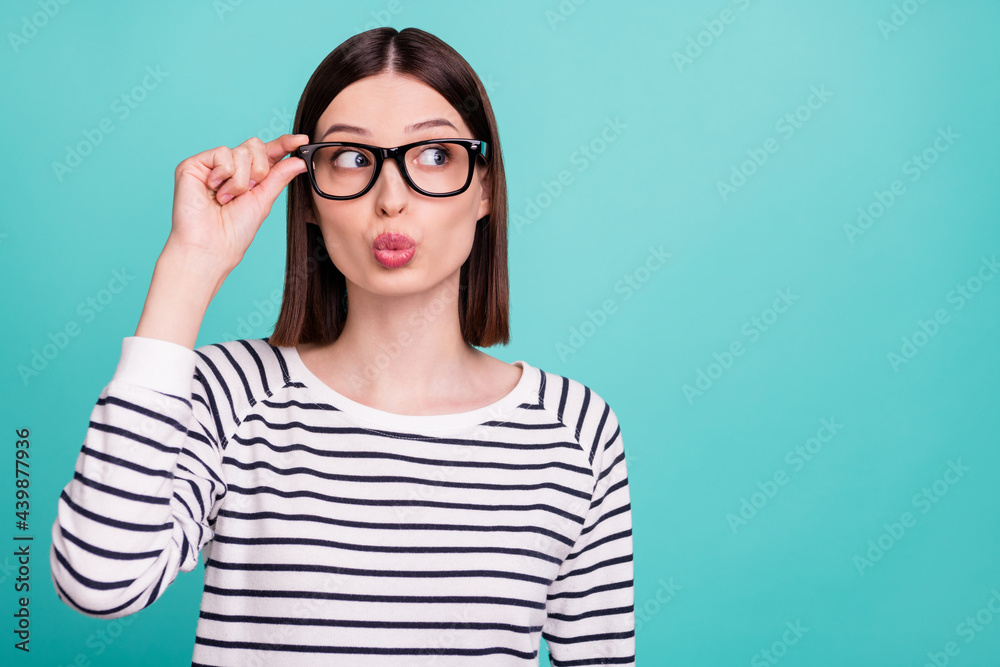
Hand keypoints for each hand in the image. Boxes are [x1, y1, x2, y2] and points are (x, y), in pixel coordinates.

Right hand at [168, 133, 309, 270]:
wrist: (212, 246)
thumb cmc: (234, 231)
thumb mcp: (264, 200)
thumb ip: (279, 176)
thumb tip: (300, 160)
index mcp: (248, 176)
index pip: (267, 153)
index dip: (284, 144)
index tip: (302, 140)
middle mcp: (229, 168)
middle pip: (255, 146)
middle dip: (259, 170)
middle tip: (249, 191)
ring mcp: (212, 165)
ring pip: (241, 151)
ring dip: (240, 180)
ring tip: (227, 198)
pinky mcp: (194, 164)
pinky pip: (222, 153)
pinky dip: (224, 175)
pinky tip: (214, 191)